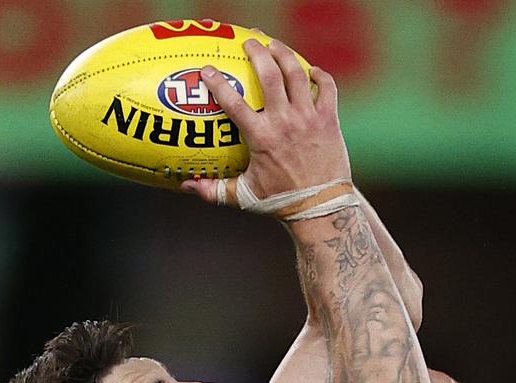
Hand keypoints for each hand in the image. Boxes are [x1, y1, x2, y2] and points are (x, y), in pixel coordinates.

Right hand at [181, 38, 349, 203]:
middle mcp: (285, 122)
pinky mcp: (329, 120)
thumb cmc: (282, 203)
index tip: (207, 69)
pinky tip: (310, 72)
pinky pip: (326, 87)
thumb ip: (215, 190)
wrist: (321, 209)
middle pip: (269, 74)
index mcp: (261, 138)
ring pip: (297, 73)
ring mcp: (308, 118)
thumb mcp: (245, 197)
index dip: (217, 82)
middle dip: (257, 51)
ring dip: (285, 54)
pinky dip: (319, 75)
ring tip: (275, 46)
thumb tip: (187, 187)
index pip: (233, 102)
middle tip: (250, 41)